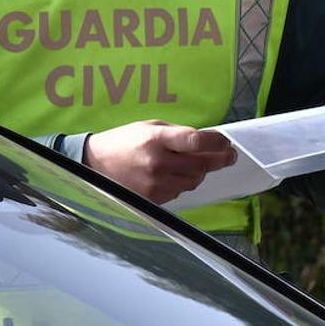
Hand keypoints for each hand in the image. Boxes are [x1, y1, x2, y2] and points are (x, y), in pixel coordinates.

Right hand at [83, 120, 237, 203]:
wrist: (96, 164)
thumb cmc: (124, 142)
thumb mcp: (150, 126)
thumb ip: (177, 134)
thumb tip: (206, 141)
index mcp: (156, 139)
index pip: (195, 142)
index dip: (216, 143)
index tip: (226, 143)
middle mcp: (157, 163)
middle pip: (201, 164)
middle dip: (218, 159)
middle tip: (228, 155)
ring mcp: (155, 184)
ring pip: (194, 181)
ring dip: (200, 172)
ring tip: (195, 163)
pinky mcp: (153, 199)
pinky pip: (180, 191)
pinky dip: (182, 183)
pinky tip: (173, 174)